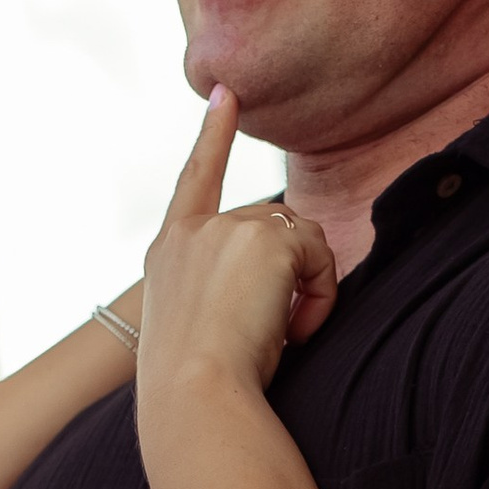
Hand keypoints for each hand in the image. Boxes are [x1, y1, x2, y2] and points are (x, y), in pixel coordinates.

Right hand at [137, 87, 335, 401]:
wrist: (193, 394)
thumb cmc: (197, 385)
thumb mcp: (200, 326)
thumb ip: (228, 287)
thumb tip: (287, 274)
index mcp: (168, 253)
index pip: (195, 182)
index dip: (213, 137)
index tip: (226, 93)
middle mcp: (191, 232)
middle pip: (273, 228)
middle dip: (291, 276)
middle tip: (278, 335)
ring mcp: (225, 229)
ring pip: (301, 241)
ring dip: (306, 289)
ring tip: (283, 336)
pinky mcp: (264, 239)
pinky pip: (319, 256)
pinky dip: (320, 295)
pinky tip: (295, 328)